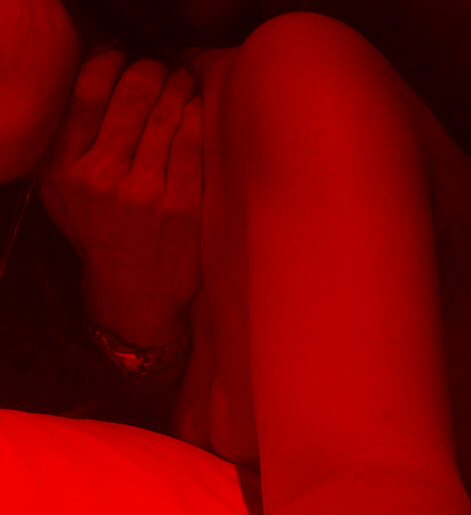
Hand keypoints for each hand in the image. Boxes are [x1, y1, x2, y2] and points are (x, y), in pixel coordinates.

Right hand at [38, 48, 203, 346]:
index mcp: (65, 168)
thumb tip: (99, 81)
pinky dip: (197, 116)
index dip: (111, 64)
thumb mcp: (63, 192)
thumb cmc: (100, 234)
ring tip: (183, 82)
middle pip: (132, 97)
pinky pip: (194, 143)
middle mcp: (100, 176)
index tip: (125, 58)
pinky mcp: (182, 204)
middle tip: (162, 69)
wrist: (134, 292)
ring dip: (179, 88)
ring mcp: (144, 191)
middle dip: (151, 72)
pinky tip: (198, 107)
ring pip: (166, 116)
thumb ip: (70, 143)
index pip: (87, 94)